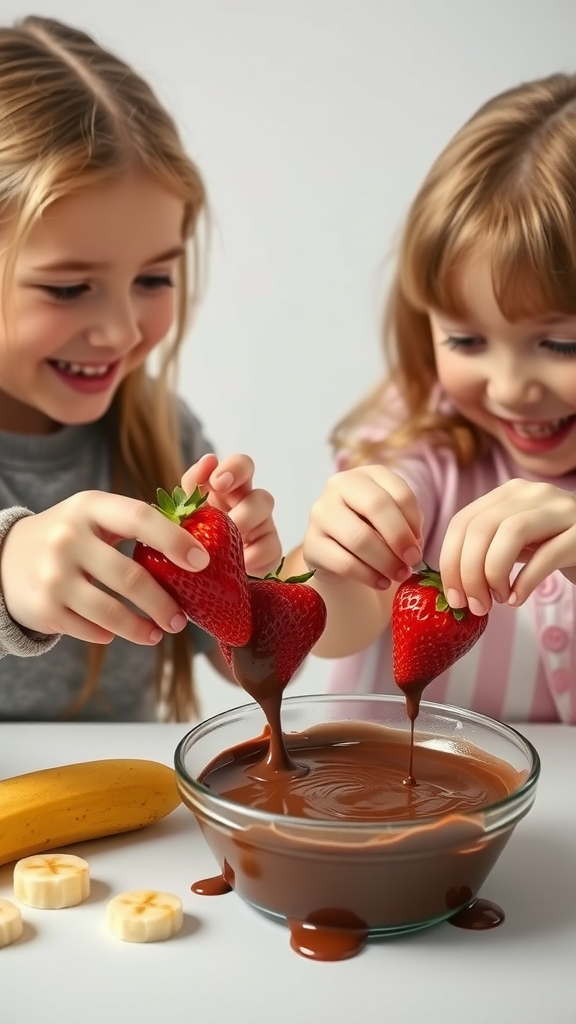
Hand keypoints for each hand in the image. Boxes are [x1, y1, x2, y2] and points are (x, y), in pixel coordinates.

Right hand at [0, 491, 211, 644]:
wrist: (6, 557)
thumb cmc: (71, 535)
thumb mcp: (96, 515)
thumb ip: (138, 522)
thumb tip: (196, 542)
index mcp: (90, 507)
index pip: (141, 518)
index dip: (175, 540)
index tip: (201, 561)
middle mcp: (69, 538)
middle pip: (131, 577)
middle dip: (163, 603)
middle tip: (182, 619)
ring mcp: (54, 574)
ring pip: (111, 612)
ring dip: (142, 628)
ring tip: (159, 633)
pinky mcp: (45, 607)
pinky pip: (91, 629)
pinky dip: (110, 634)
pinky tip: (119, 632)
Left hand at [181, 453, 280, 576]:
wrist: (209, 584)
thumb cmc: (197, 548)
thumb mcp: (186, 522)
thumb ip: (188, 497)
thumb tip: (204, 466)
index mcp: (225, 491)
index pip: (235, 465)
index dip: (230, 467)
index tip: (215, 481)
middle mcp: (245, 500)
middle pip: (249, 469)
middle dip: (236, 474)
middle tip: (220, 488)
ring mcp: (262, 523)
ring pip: (263, 501)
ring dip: (241, 518)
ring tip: (223, 539)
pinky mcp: (272, 550)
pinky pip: (270, 546)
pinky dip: (252, 555)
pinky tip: (239, 565)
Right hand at [302, 465, 422, 588]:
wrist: (336, 551)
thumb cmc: (370, 529)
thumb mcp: (392, 519)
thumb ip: (406, 526)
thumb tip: (413, 547)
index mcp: (366, 475)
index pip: (398, 492)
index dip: (414, 522)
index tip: (419, 545)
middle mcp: (339, 486)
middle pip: (376, 506)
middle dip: (399, 537)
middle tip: (412, 560)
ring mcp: (321, 513)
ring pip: (359, 537)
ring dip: (386, 561)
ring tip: (399, 575)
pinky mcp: (311, 543)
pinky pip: (344, 562)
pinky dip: (368, 576)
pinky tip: (381, 582)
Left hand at [438, 478, 575, 613]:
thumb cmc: (555, 548)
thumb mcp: (516, 542)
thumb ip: (485, 549)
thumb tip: (451, 581)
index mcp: (508, 493)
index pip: (462, 521)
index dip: (449, 561)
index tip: (453, 596)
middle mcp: (533, 493)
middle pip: (481, 528)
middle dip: (468, 573)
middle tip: (473, 605)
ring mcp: (561, 509)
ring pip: (510, 533)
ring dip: (493, 574)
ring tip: (496, 601)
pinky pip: (546, 555)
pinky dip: (524, 582)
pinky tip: (518, 599)